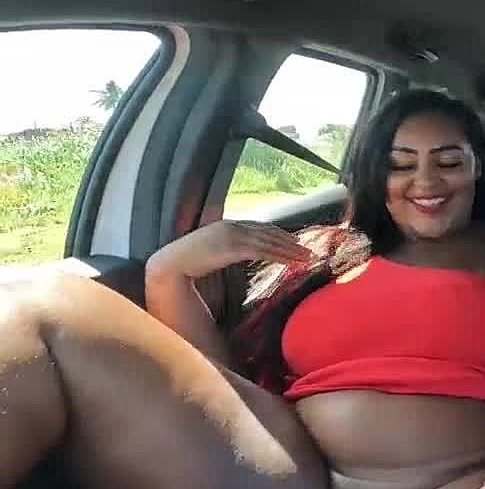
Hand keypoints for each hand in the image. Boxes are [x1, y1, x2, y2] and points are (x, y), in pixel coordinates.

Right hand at [148, 220, 312, 279]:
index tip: (296, 243)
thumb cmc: (189, 262)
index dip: (281, 235)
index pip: (262, 228)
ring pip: (270, 242)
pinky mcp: (231, 247)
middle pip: (270, 232)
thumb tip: (241, 255)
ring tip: (307, 258)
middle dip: (291, 242)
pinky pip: (262, 251)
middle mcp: (233, 226)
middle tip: (309, 251)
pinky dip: (279, 256)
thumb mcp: (213, 252)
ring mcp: (232, 235)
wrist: (171, 263)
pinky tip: (292, 263)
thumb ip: (229, 250)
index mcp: (228, 225)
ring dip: (291, 250)